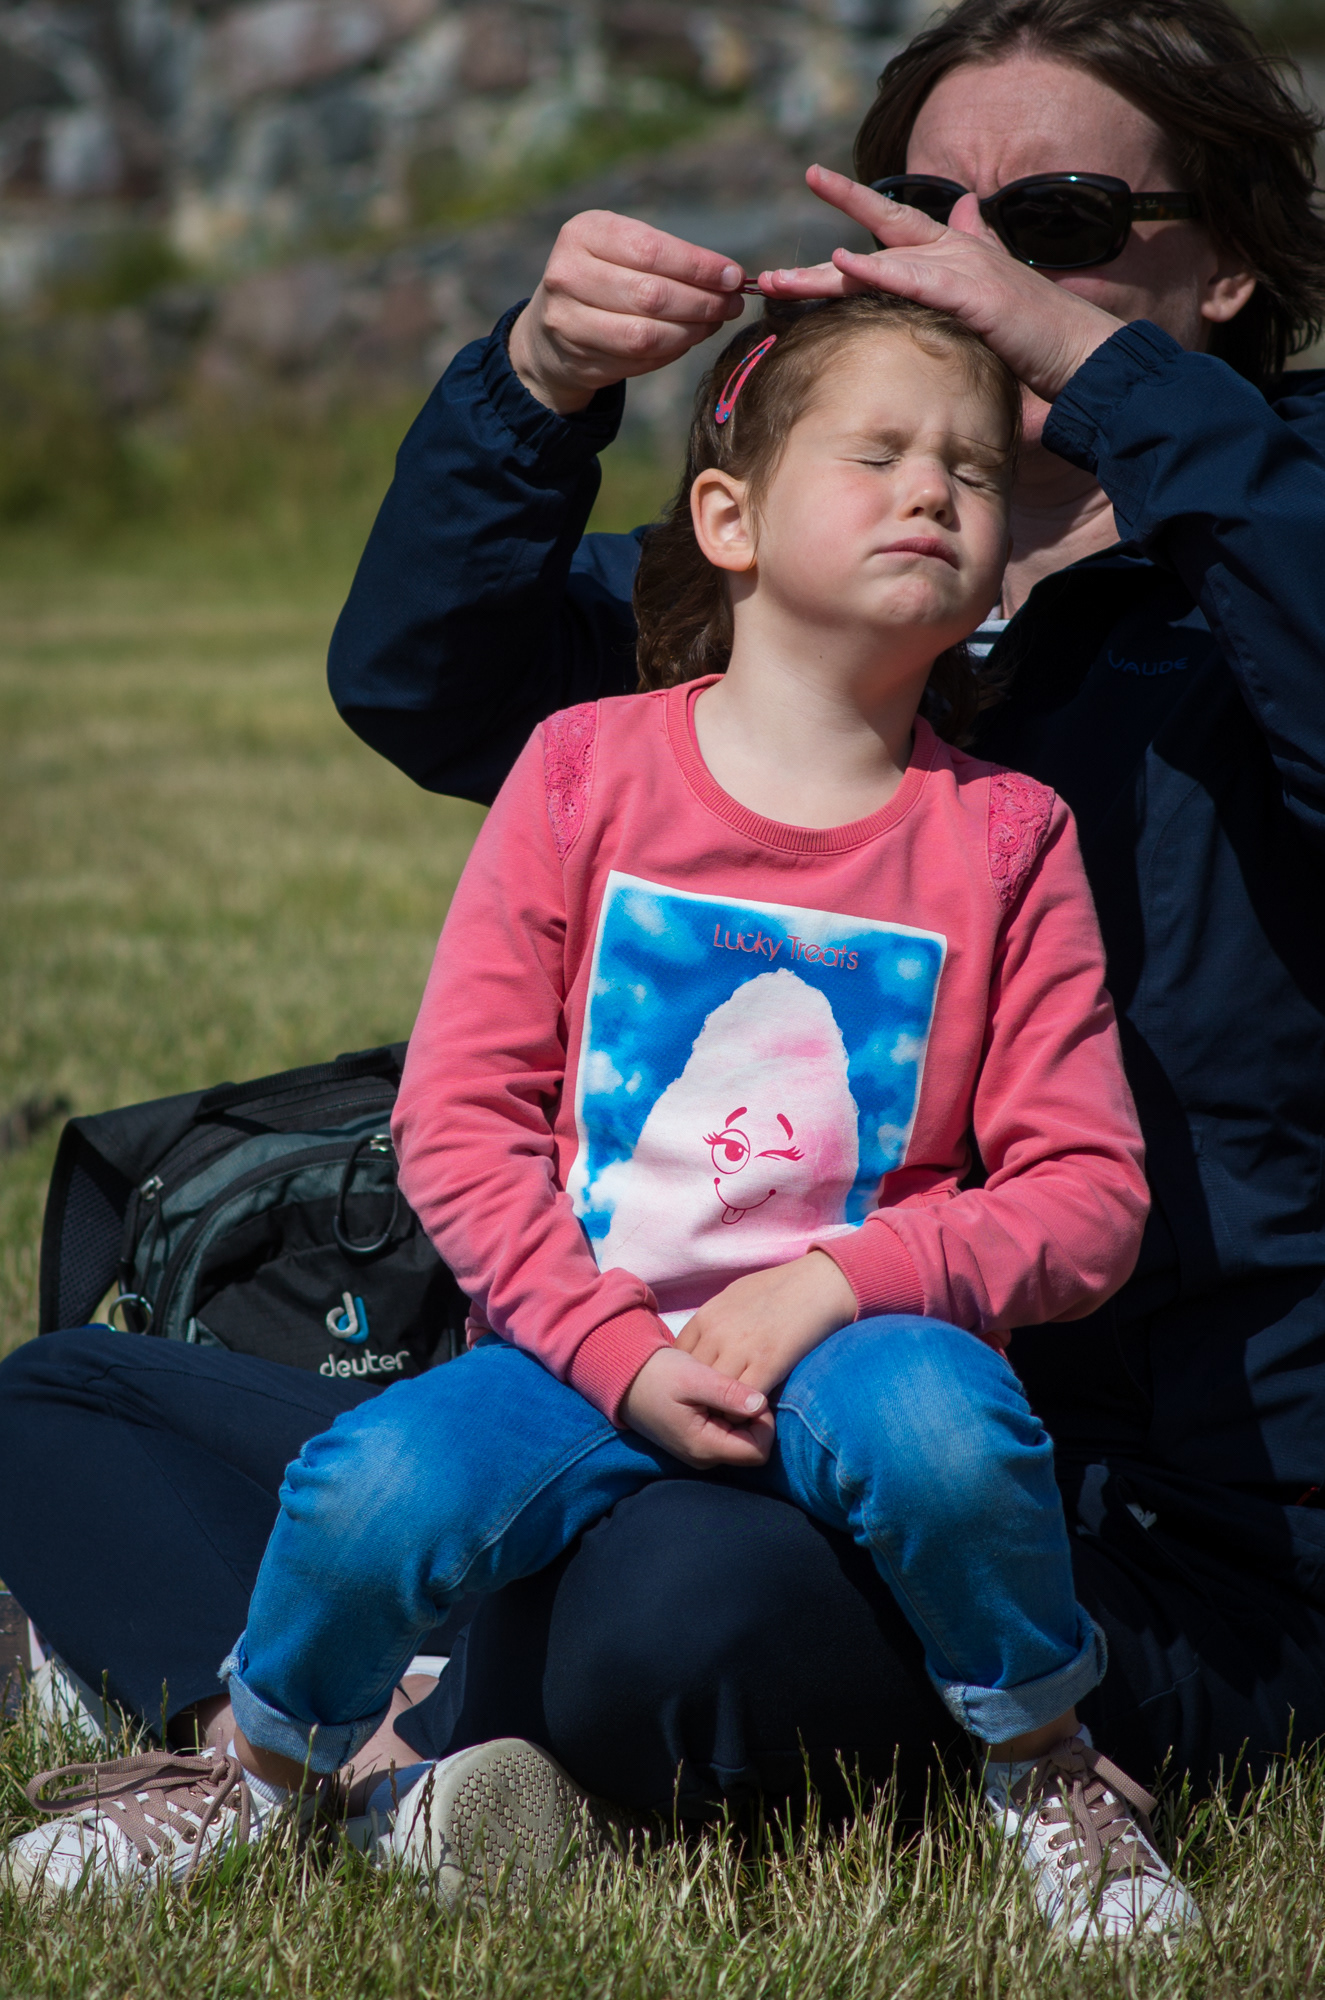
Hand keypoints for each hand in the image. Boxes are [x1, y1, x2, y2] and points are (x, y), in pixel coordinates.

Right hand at [508, 210, 749, 413]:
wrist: (552, 324)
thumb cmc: (604, 277)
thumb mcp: (622, 249)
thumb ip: (669, 257)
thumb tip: (730, 279)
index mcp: (583, 233)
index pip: (651, 250)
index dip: (699, 266)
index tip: (733, 277)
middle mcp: (568, 274)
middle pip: (652, 294)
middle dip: (703, 302)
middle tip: (732, 305)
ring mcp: (567, 321)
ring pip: (646, 334)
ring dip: (691, 331)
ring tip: (713, 323)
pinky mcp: (578, 358)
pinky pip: (639, 359)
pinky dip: (672, 351)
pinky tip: (687, 339)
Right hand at [621, 1346, 775, 1467]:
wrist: (626, 1378)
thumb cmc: (659, 1375)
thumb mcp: (694, 1377)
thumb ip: (728, 1393)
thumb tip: (761, 1404)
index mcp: (704, 1446)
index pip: (758, 1451)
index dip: (764, 1423)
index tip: (749, 1395)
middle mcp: (703, 1457)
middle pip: (751, 1447)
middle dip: (752, 1419)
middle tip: (735, 1389)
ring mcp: (699, 1452)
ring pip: (740, 1441)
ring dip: (739, 1416)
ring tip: (721, 1390)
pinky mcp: (696, 1442)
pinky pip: (726, 1435)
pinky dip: (727, 1416)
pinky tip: (713, 1395)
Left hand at [675, 1250, 857, 1397]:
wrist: (819, 1282)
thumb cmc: (780, 1287)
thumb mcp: (735, 1295)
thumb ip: (716, 1321)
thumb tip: (705, 1341)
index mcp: (707, 1316)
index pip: (679, 1359)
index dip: (689, 1377)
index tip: (701, 1388)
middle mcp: (717, 1332)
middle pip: (693, 1380)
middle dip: (701, 1397)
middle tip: (715, 1411)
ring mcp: (740, 1348)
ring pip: (715, 1394)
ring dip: (723, 1410)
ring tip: (734, 1417)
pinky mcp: (767, 1363)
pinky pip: (743, 1400)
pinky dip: (745, 1413)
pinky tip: (755, 1414)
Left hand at [759, 164, 1122, 406]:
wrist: (1080, 352)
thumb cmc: (1037, 332)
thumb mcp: (995, 285)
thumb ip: (974, 244)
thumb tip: (965, 207)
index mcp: (953, 252)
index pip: (892, 225)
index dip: (851, 206)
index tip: (814, 186)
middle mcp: (952, 251)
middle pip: (872, 244)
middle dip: (815, 261)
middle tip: (764, 275)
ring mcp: (960, 269)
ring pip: (879, 265)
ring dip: (825, 275)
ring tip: (778, 281)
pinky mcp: (969, 293)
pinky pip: (912, 281)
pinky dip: (877, 272)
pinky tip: (842, 264)